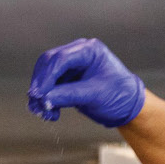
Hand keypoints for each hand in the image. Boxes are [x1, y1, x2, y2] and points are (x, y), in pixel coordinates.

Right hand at [27, 38, 144, 127]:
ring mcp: (71, 66)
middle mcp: (78, 53)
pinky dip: (46, 99)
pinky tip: (49, 112)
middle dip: (41, 85)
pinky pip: (49, 86)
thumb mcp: (95, 95)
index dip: (46, 77)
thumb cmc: (119, 95)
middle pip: (48, 64)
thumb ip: (69, 95)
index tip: (39, 94)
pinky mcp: (67, 79)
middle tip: (37, 103)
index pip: (60, 59)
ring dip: (41, 94)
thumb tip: (45, 99)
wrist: (127, 106)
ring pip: (45, 75)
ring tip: (44, 112)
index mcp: (89, 50)